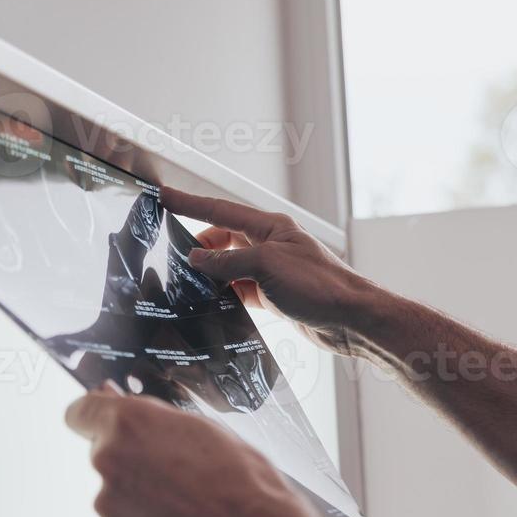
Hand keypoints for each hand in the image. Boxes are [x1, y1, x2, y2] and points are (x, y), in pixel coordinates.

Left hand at [65, 387, 323, 516]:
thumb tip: (123, 408)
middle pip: (106, 458)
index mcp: (129, 423)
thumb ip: (157, 420)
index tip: (106, 429)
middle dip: (135, 466)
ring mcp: (106, 504)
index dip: (95, 419)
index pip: (80, 412)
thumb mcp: (206, 430)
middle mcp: (107, 460)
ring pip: (117, 499)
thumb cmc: (243, 481)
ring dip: (143, 504)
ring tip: (190, 512)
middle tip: (181, 480)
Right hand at [162, 187, 371, 357]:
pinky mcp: (275, 295)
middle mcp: (271, 245)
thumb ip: (227, 261)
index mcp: (271, 227)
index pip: (221, 210)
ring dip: (211, 274)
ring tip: (188, 283)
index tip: (164, 197)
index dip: (190, 204)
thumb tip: (197, 260)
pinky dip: (225, 294)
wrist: (352, 319)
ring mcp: (273, 271)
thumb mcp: (266, 266)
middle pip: (223, 238)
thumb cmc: (320, 285)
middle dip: (199, 247)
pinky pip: (241, 289)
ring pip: (230, 266)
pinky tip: (211, 302)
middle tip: (176, 259)